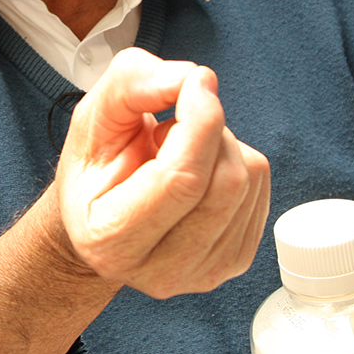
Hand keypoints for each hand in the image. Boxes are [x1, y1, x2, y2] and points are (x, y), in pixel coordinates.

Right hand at [49, 48, 270, 298]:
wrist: (103, 221)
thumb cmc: (96, 171)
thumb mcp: (93, 116)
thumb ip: (133, 84)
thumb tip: (192, 79)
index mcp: (112, 240)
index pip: (182, 178)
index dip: (200, 118)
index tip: (196, 81)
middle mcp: (160, 271)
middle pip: (226, 180)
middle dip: (209, 129)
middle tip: (174, 126)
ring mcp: (203, 275)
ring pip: (249, 180)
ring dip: (221, 145)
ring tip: (178, 156)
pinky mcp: (235, 261)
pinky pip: (261, 188)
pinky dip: (236, 163)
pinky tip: (200, 174)